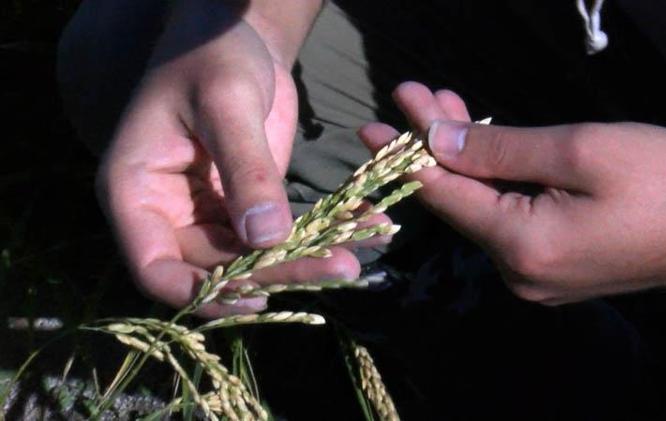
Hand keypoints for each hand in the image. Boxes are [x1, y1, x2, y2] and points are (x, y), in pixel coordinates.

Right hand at [97, 2, 360, 316]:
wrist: (234, 35)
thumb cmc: (211, 53)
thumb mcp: (227, 102)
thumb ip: (245, 169)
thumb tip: (267, 239)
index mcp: (135, 192)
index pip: (155, 268)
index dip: (201, 292)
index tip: (256, 296)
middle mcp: (167, 213)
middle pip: (215, 268)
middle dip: (275, 273)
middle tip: (339, 267)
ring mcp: (207, 212)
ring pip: (250, 259)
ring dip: (301, 261)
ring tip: (355, 256)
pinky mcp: (244, 205)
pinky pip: (276, 234)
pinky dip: (316, 234)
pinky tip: (361, 227)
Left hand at [360, 82, 665, 303]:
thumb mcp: (578, 151)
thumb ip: (497, 150)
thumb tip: (436, 141)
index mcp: (520, 246)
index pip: (443, 196)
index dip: (406, 156)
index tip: (375, 124)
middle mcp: (519, 273)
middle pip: (460, 201)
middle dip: (437, 145)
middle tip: (418, 96)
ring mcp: (538, 276)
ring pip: (484, 208)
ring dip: (468, 159)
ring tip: (448, 107)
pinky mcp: (557, 269)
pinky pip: (510, 221)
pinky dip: (495, 182)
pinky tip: (486, 148)